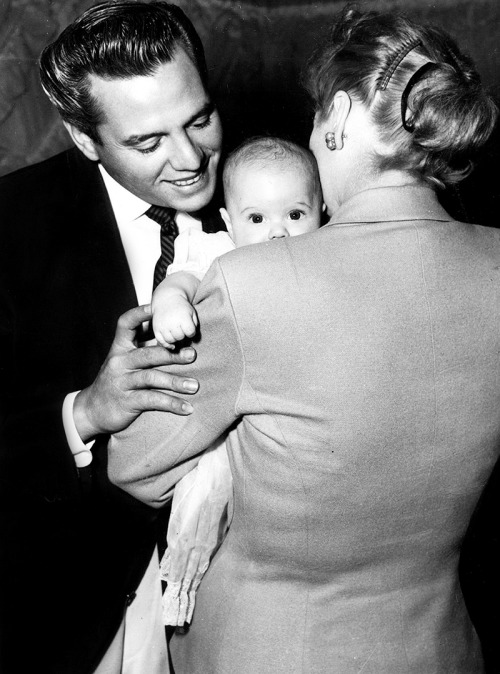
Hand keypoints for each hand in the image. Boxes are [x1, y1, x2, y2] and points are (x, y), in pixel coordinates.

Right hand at [73, 305, 198, 441]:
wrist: (92, 411)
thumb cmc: (117, 380)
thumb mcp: (124, 360)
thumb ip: (143, 347)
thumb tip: (171, 331)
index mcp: (119, 348)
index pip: (125, 325)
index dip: (139, 314)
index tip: (155, 306)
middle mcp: (119, 362)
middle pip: (147, 354)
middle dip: (171, 354)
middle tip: (193, 354)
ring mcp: (122, 382)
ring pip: (151, 378)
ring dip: (175, 382)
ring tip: (195, 385)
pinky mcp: (127, 402)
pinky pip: (152, 401)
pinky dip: (172, 404)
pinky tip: (188, 408)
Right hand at [153, 296, 198, 348]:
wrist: (167, 300)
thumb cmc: (182, 307)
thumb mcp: (192, 313)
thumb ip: (195, 325)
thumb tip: (193, 339)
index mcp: (183, 318)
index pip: (190, 333)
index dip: (191, 332)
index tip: (189, 328)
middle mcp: (172, 323)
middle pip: (180, 337)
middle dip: (182, 335)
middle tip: (181, 329)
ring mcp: (163, 326)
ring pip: (171, 340)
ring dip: (175, 339)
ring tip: (176, 332)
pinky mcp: (156, 329)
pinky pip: (161, 341)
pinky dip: (166, 344)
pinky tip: (171, 343)